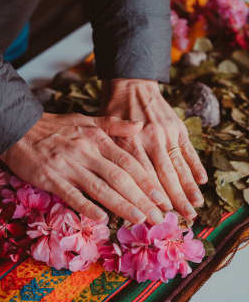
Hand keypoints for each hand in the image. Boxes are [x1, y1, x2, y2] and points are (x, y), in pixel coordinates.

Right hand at [0, 112, 165, 224]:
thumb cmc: (57, 127)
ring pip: (100, 189)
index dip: (147, 181)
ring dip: (122, 205)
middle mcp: (85, 152)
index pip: (128, 162)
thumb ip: (114, 125)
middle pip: (119, 178)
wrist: (20, 128)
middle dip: (142, 198)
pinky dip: (87, 207)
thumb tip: (139, 127)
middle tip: (159, 217)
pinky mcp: (50, 178)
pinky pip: (72, 195)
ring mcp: (68, 166)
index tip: (162, 197)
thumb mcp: (87, 119)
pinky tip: (101, 219)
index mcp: (96, 138)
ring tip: (140, 220)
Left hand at [101, 79, 207, 219]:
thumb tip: (113, 183)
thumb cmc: (113, 112)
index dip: (150, 197)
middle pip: (164, 175)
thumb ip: (110, 154)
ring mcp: (166, 133)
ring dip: (188, 187)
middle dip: (174, 199)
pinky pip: (188, 149)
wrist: (131, 85)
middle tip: (183, 219)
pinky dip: (195, 166)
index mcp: (129, 143)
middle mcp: (150, 140)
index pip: (142, 176)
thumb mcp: (104, 131)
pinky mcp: (177, 127)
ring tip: (195, 206)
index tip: (158, 215)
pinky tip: (201, 181)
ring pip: (178, 165)